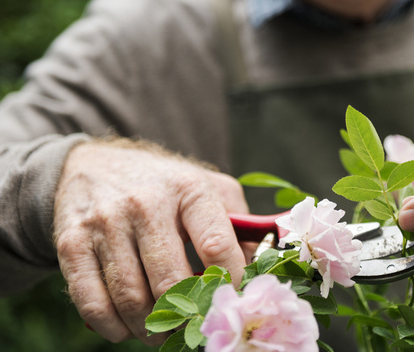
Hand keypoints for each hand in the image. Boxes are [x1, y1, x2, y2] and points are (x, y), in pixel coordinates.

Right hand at [53, 139, 247, 344]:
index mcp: (189, 190)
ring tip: (162, 332)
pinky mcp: (72, 244)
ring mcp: (106, 224)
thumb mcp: (209, 187)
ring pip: (131, 298)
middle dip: (187, 316)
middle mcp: (146, 205)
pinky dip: (112, 327)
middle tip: (193, 327)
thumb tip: (260, 268)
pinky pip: (91, 302)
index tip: (231, 300)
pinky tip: (126, 328)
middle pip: (171, 281)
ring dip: (150, 328)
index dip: (229, 283)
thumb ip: (240, 223)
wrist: (93, 164)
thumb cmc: (164, 184)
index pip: (218, 245)